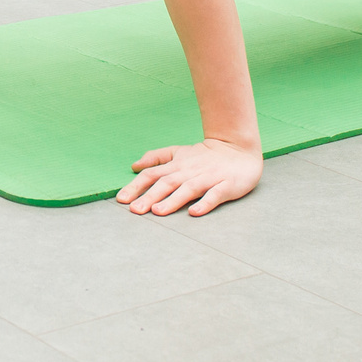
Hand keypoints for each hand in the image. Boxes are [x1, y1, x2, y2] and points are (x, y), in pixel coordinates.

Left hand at [115, 137, 262, 214]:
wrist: (239, 148)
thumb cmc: (205, 155)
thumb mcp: (178, 152)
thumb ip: (156, 158)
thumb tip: (134, 166)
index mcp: (177, 165)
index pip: (152, 174)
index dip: (136, 186)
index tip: (121, 199)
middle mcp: (190, 172)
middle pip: (167, 183)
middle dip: (150, 196)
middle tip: (135, 210)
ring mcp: (208, 178)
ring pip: (188, 189)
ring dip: (173, 201)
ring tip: (158, 212)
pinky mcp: (227, 185)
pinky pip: (215, 195)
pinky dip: (205, 203)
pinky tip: (194, 213)